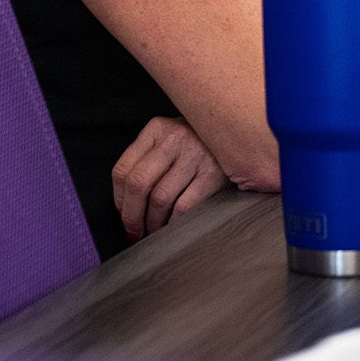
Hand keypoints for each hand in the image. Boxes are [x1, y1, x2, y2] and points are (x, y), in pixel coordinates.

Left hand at [112, 116, 230, 241]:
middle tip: (134, 232)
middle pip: (138, 184)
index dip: (119, 200)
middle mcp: (174, 138)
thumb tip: (125, 206)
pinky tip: (173, 227)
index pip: (123, 169)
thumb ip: (146, 161)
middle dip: (132, 216)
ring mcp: (195, 155)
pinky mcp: (213, 175)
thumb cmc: (198, 144)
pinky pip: (184, 207)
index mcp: (156, 129)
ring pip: (160, 199)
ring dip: (153, 223)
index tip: (124, 216)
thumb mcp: (169, 141)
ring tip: (155, 231)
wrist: (240, 136)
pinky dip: (174, 223)